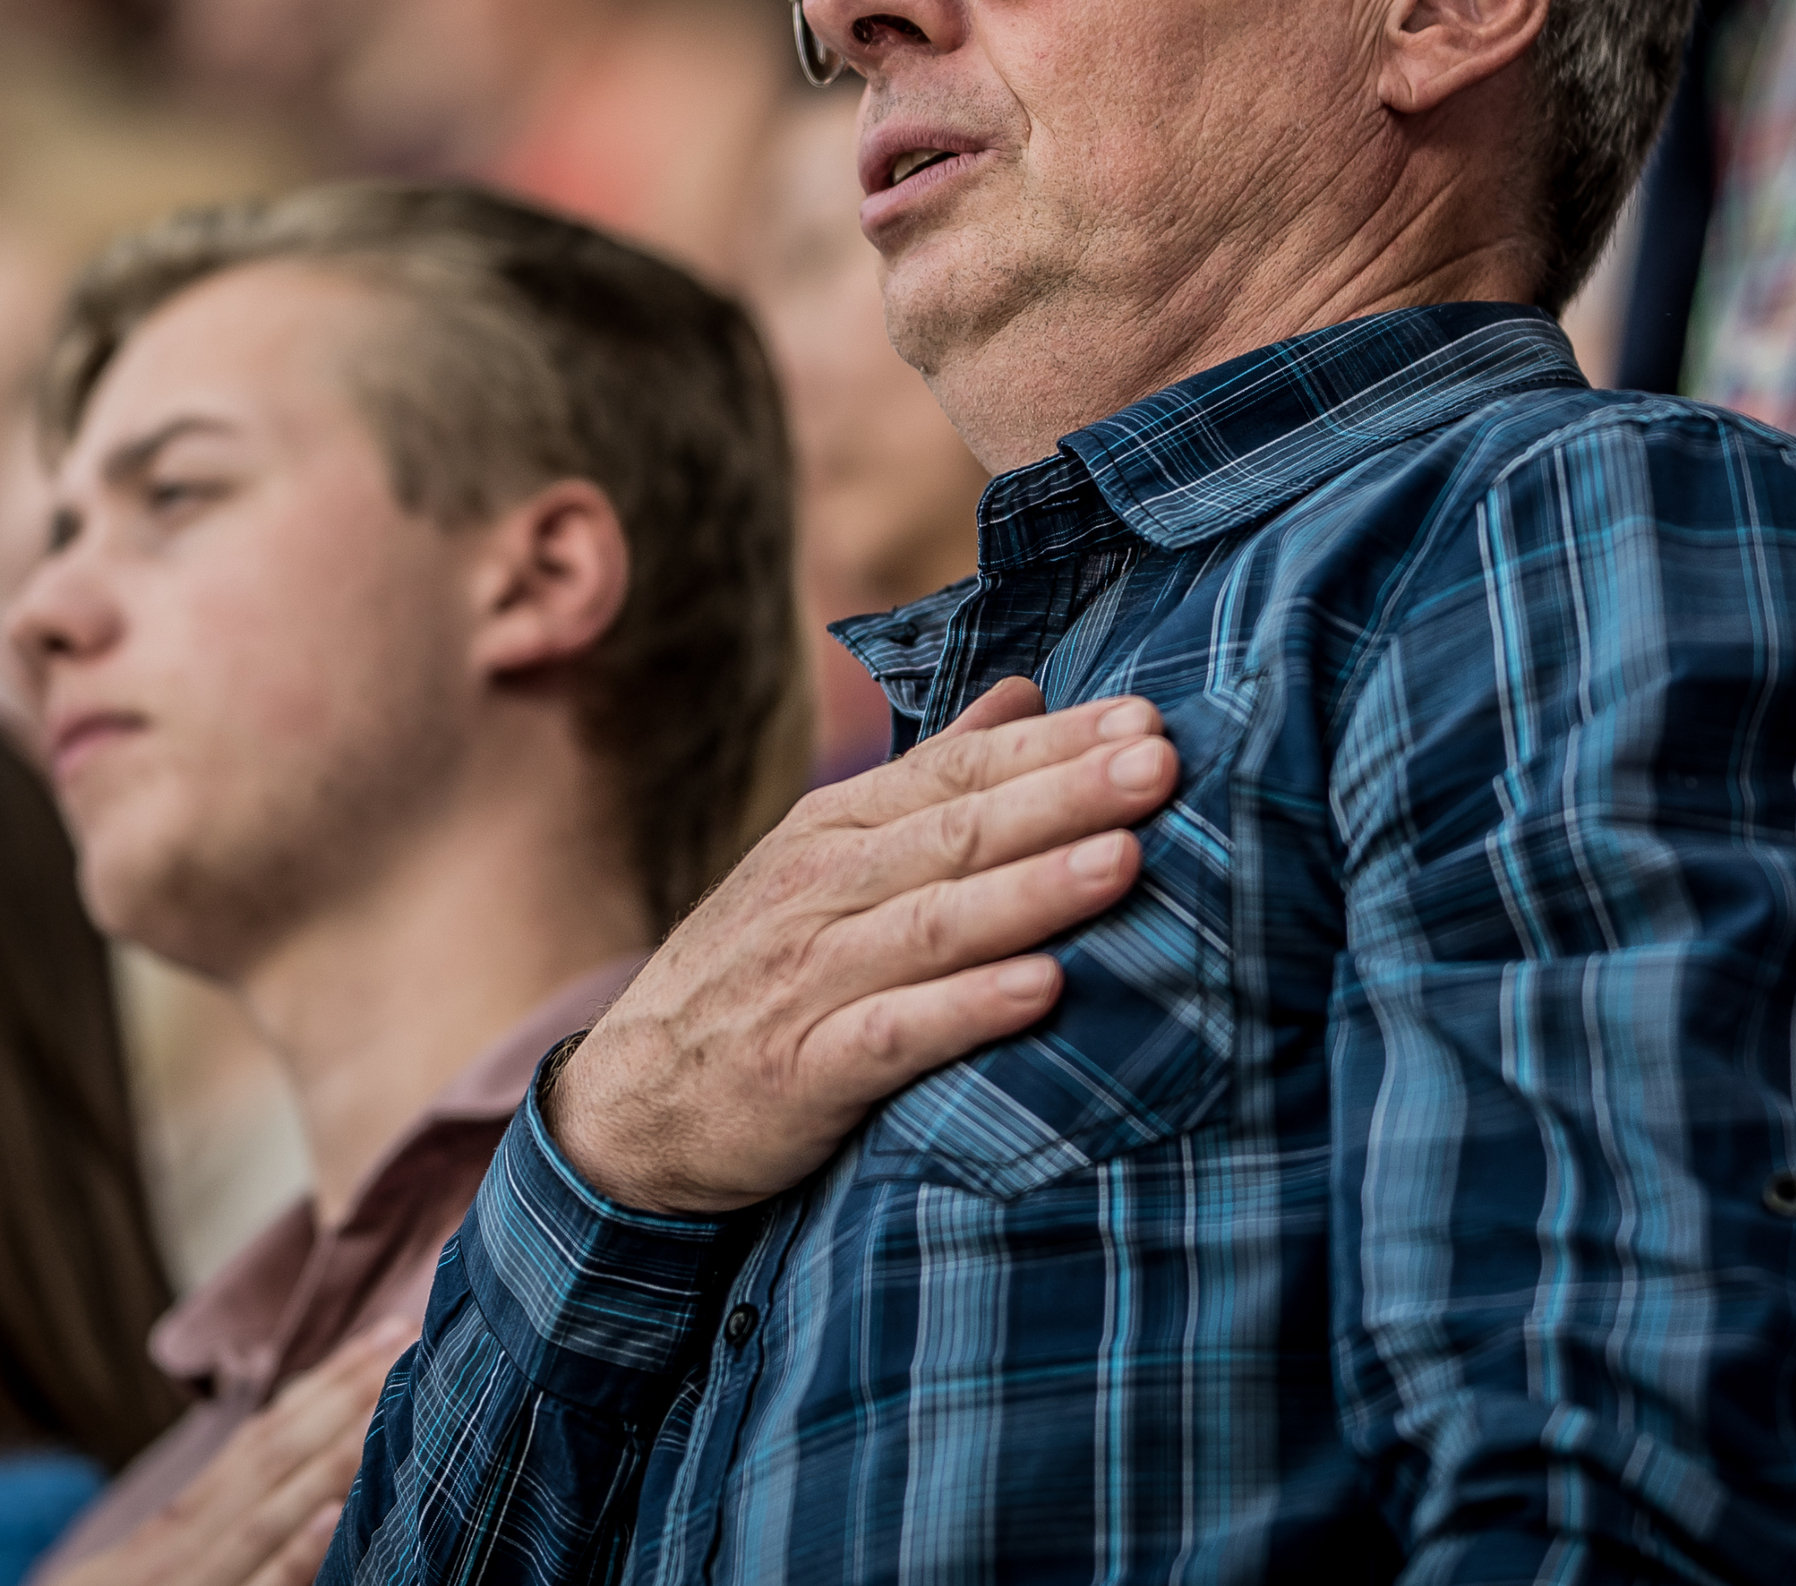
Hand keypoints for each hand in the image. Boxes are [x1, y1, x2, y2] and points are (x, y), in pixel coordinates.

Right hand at [44, 1320, 416, 1585]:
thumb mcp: (137, 1582)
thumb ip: (198, 1542)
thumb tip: (292, 1508)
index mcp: (167, 1538)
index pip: (253, 1447)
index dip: (318, 1390)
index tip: (381, 1338)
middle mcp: (168, 1554)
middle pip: (264, 1461)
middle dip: (340, 1397)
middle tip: (412, 1334)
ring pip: (259, 1516)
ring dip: (329, 1457)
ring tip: (391, 1399)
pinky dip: (285, 1562)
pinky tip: (328, 1522)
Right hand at [550, 679, 1169, 1214]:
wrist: (635, 1104)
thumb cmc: (760, 972)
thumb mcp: (827, 859)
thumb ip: (930, 778)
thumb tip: (1026, 691)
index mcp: (835, 831)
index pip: (956, 771)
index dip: (1051, 745)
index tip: (1146, 720)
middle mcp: (821, 891)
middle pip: (957, 834)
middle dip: (1064, 797)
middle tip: (1160, 765)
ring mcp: (808, 979)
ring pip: (933, 924)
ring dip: (1031, 892)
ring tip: (1122, 861)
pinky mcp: (802, 1071)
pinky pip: (894, 1034)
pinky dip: (966, 1011)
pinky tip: (1041, 992)